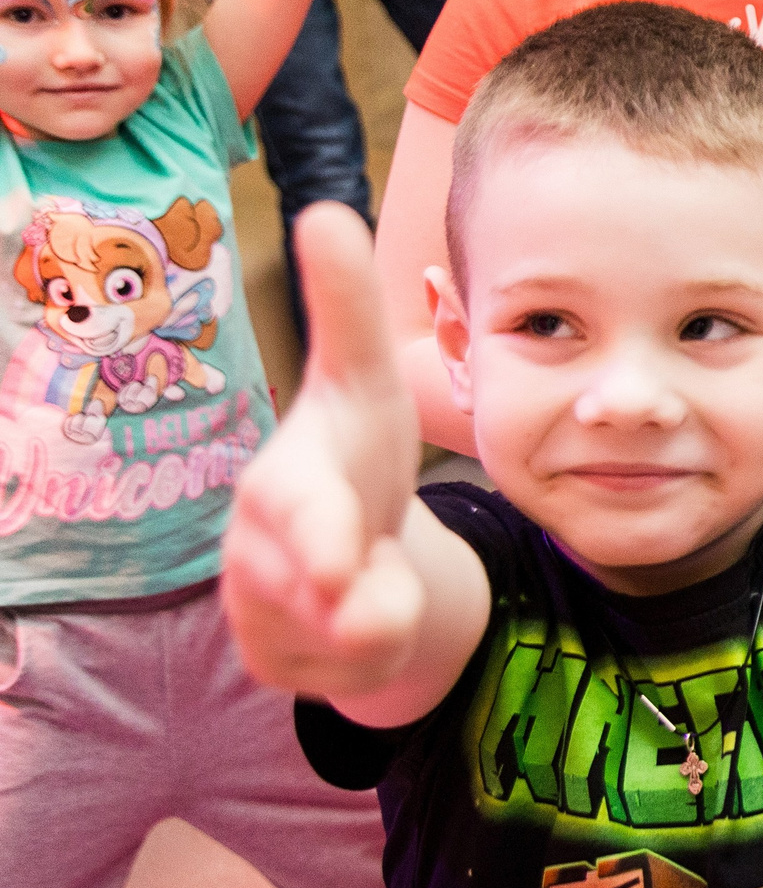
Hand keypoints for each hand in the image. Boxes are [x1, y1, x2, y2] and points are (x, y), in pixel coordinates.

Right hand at [222, 204, 424, 696]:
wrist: (357, 539)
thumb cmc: (356, 450)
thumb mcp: (367, 381)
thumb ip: (346, 307)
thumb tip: (326, 209)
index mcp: (283, 482)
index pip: (295, 513)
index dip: (319, 537)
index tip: (342, 556)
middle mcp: (255, 551)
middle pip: (317, 595)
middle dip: (358, 596)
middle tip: (379, 583)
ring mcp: (261, 613)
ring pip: (345, 641)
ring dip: (382, 618)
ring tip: (380, 573)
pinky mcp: (280, 663)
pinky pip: (348, 678)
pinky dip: (377, 656)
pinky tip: (368, 615)